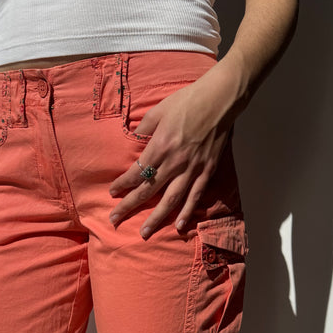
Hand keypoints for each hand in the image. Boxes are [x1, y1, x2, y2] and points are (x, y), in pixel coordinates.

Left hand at [108, 62, 242, 238]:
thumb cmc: (188, 100)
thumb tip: (135, 139)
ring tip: (144, 232)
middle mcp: (175, 161)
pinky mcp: (207, 170)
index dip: (123, 184)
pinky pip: (195, 196)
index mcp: (160, 146)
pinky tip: (179, 226)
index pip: (137, 172)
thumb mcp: (159, 110)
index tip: (112, 192)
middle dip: (129, 206)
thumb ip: (144, 127)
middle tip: (115, 219)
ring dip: (156, 218)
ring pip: (171, 199)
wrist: (220, 99)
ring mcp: (192, 168)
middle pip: (148, 190)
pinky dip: (187, 212)